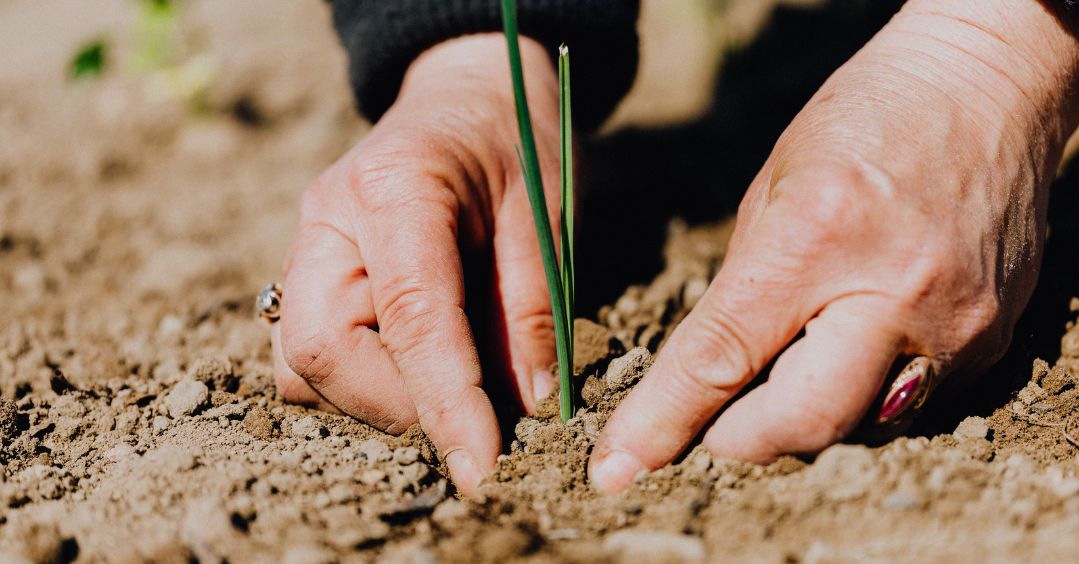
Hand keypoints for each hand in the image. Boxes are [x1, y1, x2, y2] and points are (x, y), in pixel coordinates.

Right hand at [270, 33, 562, 494]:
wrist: (466, 94)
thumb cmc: (514, 142)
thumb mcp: (545, 211)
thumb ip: (532, 306)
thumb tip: (529, 404)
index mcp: (393, 188)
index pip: (410, 317)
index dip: (446, 403)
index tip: (482, 468)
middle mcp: (327, 220)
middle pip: (319, 351)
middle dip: (396, 405)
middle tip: (473, 415)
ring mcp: (305, 247)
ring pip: (302, 365)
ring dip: (376, 398)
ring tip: (451, 383)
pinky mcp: (307, 274)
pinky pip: (310, 353)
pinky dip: (363, 380)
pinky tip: (418, 362)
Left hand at [590, 0, 1078, 492]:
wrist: (988, 86)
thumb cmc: (864, 120)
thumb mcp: (772, 189)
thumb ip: (739, 291)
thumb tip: (704, 376)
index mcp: (816, 237)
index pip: (722, 357)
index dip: (662, 422)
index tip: (615, 469)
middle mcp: (894, 293)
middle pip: (801, 422)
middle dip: (739, 441)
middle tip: (711, 426)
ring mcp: (954, 324)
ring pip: (857, 426)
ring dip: (801, 417)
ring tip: (786, 367)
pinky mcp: (991, 340)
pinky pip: (908, 403)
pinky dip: (860, 394)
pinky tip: (849, 346)